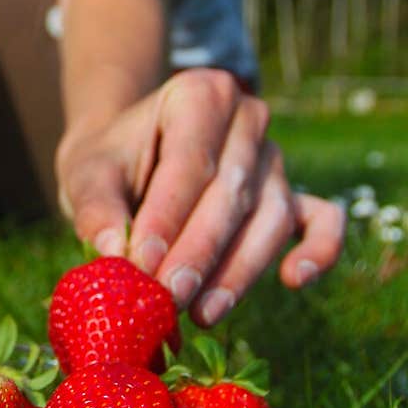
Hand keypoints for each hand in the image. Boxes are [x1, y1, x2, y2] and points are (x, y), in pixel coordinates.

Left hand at [55, 68, 344, 325]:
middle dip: (200, 251)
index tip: (142, 265)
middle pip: (232, 193)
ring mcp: (274, 157)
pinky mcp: (291, 193)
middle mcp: (247, 118)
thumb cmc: (110, 161)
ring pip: (270, 217)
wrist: (129, 155)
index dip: (167, 217)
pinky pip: (321, 220)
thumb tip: (113, 252)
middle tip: (171, 297)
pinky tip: (294, 281)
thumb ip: (96, 207)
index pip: (190, 161)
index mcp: (199, 94)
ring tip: (201, 313)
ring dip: (239, 270)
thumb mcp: (86, 172)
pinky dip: (318, 250)